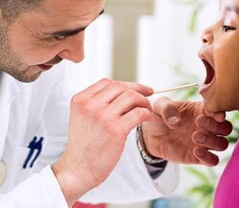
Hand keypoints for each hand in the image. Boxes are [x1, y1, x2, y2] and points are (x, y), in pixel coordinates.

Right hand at [52, 78, 152, 205]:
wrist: (77, 170)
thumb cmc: (84, 145)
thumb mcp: (83, 117)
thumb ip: (98, 103)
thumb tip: (125, 93)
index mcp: (81, 100)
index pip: (108, 82)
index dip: (126, 83)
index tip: (137, 88)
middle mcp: (90, 105)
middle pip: (121, 86)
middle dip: (138, 89)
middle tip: (147, 96)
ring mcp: (103, 116)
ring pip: (131, 96)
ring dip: (143, 101)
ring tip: (146, 109)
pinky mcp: (116, 129)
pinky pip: (138, 112)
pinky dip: (146, 113)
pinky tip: (146, 118)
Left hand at [141, 97, 231, 165]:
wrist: (151, 136)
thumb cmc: (158, 116)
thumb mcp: (159, 106)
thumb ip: (167, 108)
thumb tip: (176, 121)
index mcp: (201, 109)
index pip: (218, 109)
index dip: (219, 111)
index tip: (213, 114)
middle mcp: (207, 126)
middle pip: (225, 127)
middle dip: (216, 126)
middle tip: (198, 122)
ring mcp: (204, 142)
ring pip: (222, 144)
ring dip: (212, 141)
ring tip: (194, 137)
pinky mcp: (199, 157)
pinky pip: (213, 160)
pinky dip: (209, 157)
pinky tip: (196, 151)